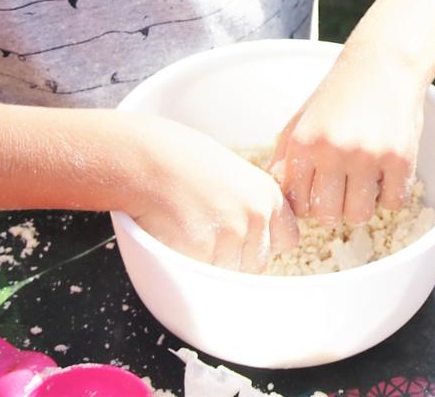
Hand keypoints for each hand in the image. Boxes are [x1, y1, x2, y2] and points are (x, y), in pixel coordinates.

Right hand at [128, 115, 297, 271]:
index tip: (245, 236)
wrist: (147, 159)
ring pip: (229, 272)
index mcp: (269, 196)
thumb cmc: (185, 163)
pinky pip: (202, 274)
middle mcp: (256, 215)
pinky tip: (176, 236)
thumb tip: (260, 236)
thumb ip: (253, 205)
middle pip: (257, 263)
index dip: (264, 242)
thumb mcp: (237, 176)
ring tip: (190, 230)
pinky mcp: (201, 250)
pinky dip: (188, 263)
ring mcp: (230, 234)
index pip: (287, 241)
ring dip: (211, 262)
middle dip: (235, 256)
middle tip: (207, 231)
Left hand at [270, 48, 422, 224]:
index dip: (309, 202)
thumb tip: (277, 195)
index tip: (320, 189)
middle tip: (344, 189)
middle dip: (335, 208)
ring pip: (359, 216)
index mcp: (305, 143)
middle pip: (327, 216)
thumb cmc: (340, 92)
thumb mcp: (303, 119)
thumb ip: (285, 158)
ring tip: (365, 183)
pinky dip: (391, 195)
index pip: (298, 204)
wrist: (385, 62)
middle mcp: (334, 151)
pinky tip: (387, 175)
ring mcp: (369, 156)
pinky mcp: (401, 158)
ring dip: (362, 205)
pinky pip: (394, 203)